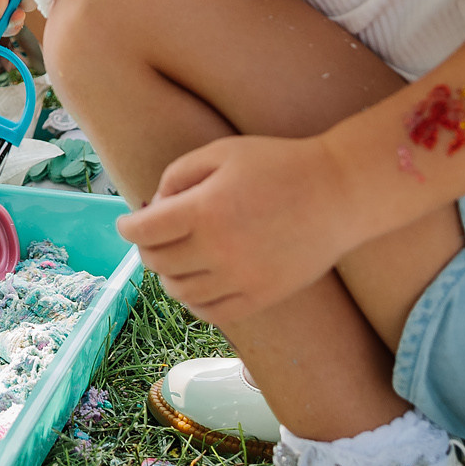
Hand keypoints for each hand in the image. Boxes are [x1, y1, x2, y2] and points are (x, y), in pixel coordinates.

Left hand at [116, 134, 364, 323]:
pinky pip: (211, 312)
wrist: (338, 194)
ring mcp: (241, 279)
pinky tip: (195, 283)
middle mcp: (219, 251)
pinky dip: (193, 301)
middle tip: (154, 235)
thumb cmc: (278, 164)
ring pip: (180, 291)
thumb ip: (178, 175)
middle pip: (158, 262)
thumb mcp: (221, 152)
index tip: (126, 224)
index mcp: (205, 211)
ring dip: (168, 275)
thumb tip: (153, 207)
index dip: (127, 228)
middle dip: (148, 247)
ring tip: (175, 258)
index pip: (144, 231)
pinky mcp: (261, 297)